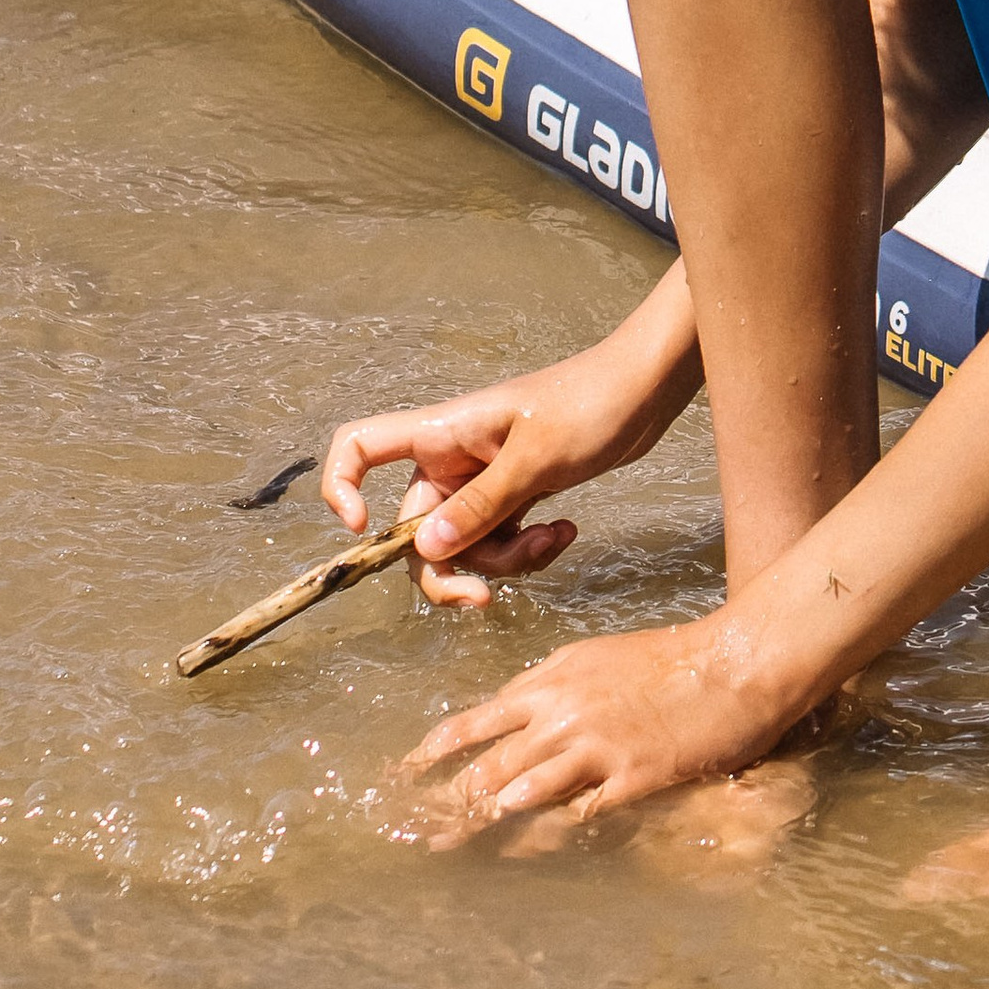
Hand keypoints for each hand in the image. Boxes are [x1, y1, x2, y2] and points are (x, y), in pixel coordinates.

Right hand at [321, 321, 694, 608]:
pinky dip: (528, 549)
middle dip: (450, 568)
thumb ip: (481, 507)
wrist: (646, 390)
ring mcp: (483, 479)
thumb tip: (425, 551)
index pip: (360, 446)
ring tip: (553, 538)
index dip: (343, 488)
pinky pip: (501, 539)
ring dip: (505, 559)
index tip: (365, 532)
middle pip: (416, 528)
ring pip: (464, 544)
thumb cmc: (590, 404)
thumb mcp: (536, 460)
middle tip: (484, 598)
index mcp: (441, 433)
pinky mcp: (515, 494)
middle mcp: (452, 459)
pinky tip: (564, 531)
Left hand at [387, 612, 798, 842]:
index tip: (401, 776)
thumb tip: (514, 712)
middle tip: (413, 829)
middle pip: (486, 766)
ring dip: (481, 824)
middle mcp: (561, 713)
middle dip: (444, 801)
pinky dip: (544, 836)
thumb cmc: (668, 658)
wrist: (732, 662)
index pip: (474, 721)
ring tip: (448, 845)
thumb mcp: (595, 659)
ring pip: (520, 792)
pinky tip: (522, 852)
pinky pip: (575, 815)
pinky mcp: (630, 777)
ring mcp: (595, 746)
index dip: (431, 753)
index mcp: (550, 681)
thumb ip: (552, 688)